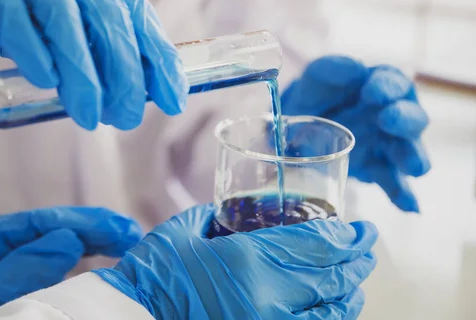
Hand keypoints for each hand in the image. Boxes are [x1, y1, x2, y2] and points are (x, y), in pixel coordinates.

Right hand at [0, 0, 187, 129]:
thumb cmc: (24, 19)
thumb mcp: (72, 31)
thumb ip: (103, 52)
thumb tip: (142, 94)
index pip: (137, 16)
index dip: (158, 60)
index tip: (172, 101)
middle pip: (106, 19)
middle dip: (124, 74)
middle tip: (127, 116)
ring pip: (64, 19)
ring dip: (82, 73)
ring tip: (90, 114)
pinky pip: (15, 18)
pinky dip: (35, 51)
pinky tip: (48, 82)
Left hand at [0, 207, 141, 315]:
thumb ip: (28, 265)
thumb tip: (70, 238)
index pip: (47, 221)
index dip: (85, 223)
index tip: (117, 230)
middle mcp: (11, 240)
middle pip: (61, 226)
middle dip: (98, 227)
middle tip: (132, 231)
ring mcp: (25, 256)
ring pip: (69, 239)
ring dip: (100, 238)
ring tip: (129, 236)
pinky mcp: (37, 273)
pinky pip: (69, 257)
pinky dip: (92, 252)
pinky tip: (110, 248)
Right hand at [94, 204, 377, 319]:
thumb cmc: (154, 272)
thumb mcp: (186, 230)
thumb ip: (221, 218)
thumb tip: (237, 212)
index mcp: (249, 260)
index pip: (317, 245)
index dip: (347, 236)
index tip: (361, 229)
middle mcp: (268, 298)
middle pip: (333, 279)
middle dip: (359, 261)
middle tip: (367, 249)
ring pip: (331, 313)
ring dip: (350, 294)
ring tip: (356, 281)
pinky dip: (329, 319)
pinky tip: (332, 310)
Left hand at [281, 56, 429, 211]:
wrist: (295, 124)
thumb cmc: (316, 94)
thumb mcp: (318, 76)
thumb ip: (333, 69)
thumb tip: (355, 69)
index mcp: (382, 86)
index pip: (394, 83)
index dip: (387, 87)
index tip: (372, 92)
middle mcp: (393, 116)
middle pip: (411, 118)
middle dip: (404, 120)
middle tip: (388, 120)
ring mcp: (387, 145)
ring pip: (408, 152)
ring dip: (412, 158)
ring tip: (413, 167)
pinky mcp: (376, 169)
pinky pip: (394, 183)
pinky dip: (403, 195)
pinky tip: (409, 206)